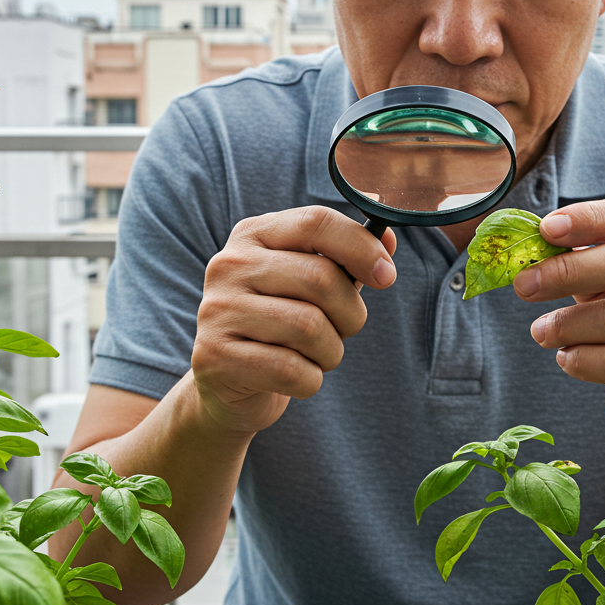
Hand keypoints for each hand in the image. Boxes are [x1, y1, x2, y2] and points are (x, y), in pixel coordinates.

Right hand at [191, 206, 396, 435]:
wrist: (230, 383)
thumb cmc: (282, 322)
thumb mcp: (313, 283)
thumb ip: (348, 259)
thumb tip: (388, 240)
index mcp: (254, 234)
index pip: (316, 222)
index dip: (361, 247)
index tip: (386, 276)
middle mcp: (229, 264)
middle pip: (320, 277)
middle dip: (351, 313)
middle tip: (346, 328)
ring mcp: (217, 309)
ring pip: (309, 327)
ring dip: (331, 351)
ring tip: (318, 354)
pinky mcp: (215, 356)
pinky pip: (291, 369)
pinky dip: (310, 379)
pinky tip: (297, 376)